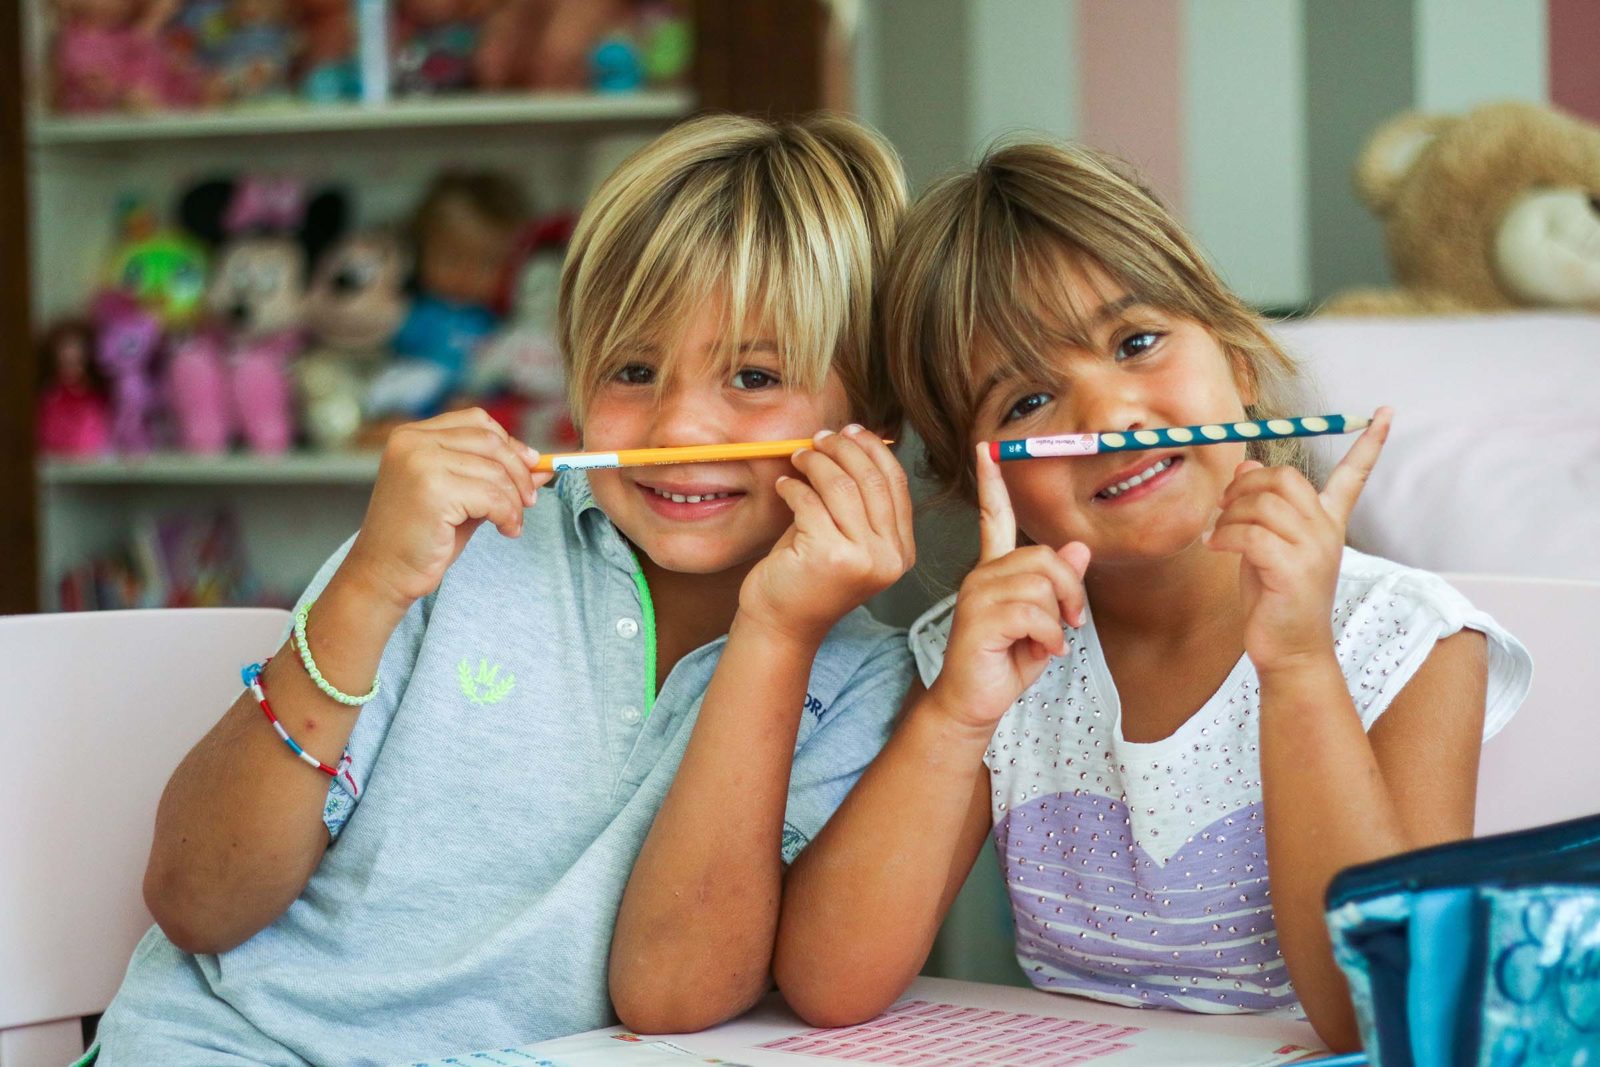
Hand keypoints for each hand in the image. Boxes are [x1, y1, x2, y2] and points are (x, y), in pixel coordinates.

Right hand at [341, 408, 552, 614]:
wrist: (384, 574)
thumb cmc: (420, 538)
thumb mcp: (463, 498)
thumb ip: (495, 478)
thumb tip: (542, 468)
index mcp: (412, 435)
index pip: (476, 421)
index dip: (509, 442)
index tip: (530, 465)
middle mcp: (413, 442)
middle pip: (490, 441)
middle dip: (519, 471)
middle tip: (529, 500)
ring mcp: (421, 463)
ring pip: (495, 472)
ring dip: (514, 501)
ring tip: (511, 523)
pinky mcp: (433, 490)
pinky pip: (492, 497)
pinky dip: (508, 515)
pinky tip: (505, 530)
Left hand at [739, 425, 916, 645]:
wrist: (783, 622)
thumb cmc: (809, 575)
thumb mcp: (846, 536)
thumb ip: (857, 498)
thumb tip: (851, 440)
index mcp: (901, 551)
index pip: (896, 484)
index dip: (873, 450)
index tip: (850, 432)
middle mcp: (889, 557)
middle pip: (871, 479)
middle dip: (842, 449)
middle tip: (819, 438)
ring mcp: (862, 559)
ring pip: (841, 485)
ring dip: (816, 462)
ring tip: (799, 458)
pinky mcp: (828, 556)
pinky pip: (810, 502)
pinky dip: (793, 487)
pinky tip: (784, 486)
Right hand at [926, 443, 1090, 732]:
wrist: (972, 703)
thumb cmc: (1004, 663)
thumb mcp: (1043, 622)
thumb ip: (1058, 587)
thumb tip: (1078, 549)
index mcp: (993, 570)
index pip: (993, 517)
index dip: (992, 483)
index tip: (988, 450)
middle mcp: (981, 574)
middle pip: (1045, 557)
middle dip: (1071, 591)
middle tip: (1072, 622)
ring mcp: (977, 594)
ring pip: (1042, 584)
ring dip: (1060, 619)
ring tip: (1051, 641)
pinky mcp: (980, 618)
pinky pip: (1035, 613)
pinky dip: (1051, 637)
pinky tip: (1042, 652)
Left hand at [1205, 408, 1392, 673]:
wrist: (1288, 651)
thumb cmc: (1274, 598)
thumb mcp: (1265, 544)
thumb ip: (1260, 507)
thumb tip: (1247, 465)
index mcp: (1328, 523)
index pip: (1354, 475)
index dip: (1370, 443)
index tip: (1387, 412)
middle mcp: (1327, 532)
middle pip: (1285, 478)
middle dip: (1245, 485)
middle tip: (1223, 508)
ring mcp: (1314, 550)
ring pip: (1262, 504)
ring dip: (1227, 516)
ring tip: (1216, 535)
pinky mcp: (1294, 570)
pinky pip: (1250, 534)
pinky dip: (1224, 536)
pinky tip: (1214, 546)